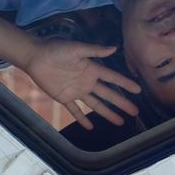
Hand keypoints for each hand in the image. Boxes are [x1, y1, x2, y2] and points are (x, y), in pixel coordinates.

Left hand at [24, 40, 141, 129]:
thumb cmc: (56, 49)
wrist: (36, 57)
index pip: (112, 78)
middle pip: (108, 94)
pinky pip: (75, 110)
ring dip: (107, 113)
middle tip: (135, 112)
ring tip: (120, 122)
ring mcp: (77, 90)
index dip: (125, 84)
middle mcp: (87, 81)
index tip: (138, 90)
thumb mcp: (77, 48)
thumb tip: (114, 48)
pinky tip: (90, 127)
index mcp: (92, 68)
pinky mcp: (64, 97)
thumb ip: (95, 50)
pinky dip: (82, 118)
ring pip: (96, 104)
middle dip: (122, 103)